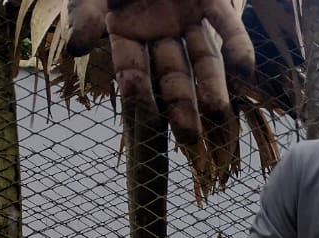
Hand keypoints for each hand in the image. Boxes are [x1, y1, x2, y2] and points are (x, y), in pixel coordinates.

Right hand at [67, 0, 254, 175]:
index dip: (137, 88)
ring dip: (212, 87)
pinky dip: (237, 46)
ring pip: (202, 59)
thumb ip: (85, 16)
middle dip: (180, 106)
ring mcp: (186, 17)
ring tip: (219, 114)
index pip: (132, 68)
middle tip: (190, 140)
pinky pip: (226, 25)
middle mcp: (159, 31)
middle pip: (172, 75)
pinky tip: (245, 69)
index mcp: (126, 31)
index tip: (144, 111)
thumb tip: (73, 51)